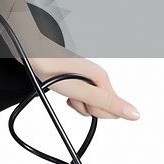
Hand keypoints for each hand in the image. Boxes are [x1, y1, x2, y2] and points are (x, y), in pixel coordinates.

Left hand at [26, 41, 140, 120]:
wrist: (29, 50)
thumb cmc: (51, 65)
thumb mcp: (80, 89)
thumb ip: (106, 102)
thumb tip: (134, 113)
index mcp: (101, 78)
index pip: (112, 111)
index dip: (94, 110)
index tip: (81, 99)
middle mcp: (96, 77)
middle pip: (100, 107)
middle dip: (84, 107)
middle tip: (69, 93)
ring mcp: (86, 78)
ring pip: (88, 104)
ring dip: (74, 102)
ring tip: (62, 89)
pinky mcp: (76, 79)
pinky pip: (79, 97)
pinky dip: (70, 98)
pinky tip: (60, 89)